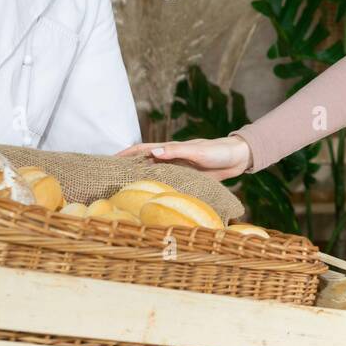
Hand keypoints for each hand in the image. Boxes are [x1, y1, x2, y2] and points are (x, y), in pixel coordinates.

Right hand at [114, 136, 251, 180]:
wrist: (237, 158)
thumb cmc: (218, 151)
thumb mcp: (197, 151)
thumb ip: (176, 151)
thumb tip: (153, 152)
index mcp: (170, 149)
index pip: (142, 150)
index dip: (125, 154)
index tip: (108, 160)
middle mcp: (171, 158)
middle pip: (144, 162)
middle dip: (126, 167)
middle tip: (109, 178)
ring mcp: (177, 168)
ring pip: (153, 173)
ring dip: (139, 179)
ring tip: (122, 190)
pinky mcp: (186, 178)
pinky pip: (166, 182)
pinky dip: (155, 187)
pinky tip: (149, 196)